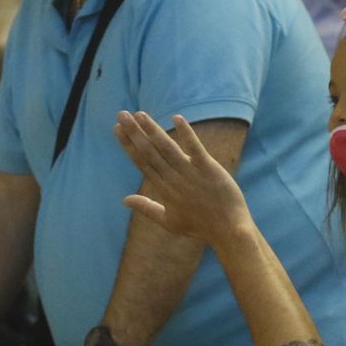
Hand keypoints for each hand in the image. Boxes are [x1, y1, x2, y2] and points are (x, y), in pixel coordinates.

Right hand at [115, 111, 252, 245]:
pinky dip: (186, 133)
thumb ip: (146, 208)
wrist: (228, 231)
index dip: (129, 145)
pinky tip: (176, 118)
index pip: (142, 162)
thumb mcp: (168, 221)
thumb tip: (124, 200)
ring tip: (140, 114)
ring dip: (153, 130)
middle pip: (150, 152)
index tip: (117, 129)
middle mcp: (173, 179)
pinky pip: (195, 148)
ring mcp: (191, 173)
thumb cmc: (199, 226)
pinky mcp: (209, 169)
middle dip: (135, 132)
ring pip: (167, 148)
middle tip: (121, 115)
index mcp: (163, 189)